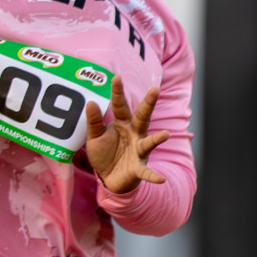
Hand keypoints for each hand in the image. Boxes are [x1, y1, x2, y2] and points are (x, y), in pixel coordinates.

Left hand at [84, 75, 169, 194]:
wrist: (109, 177)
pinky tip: (161, 178)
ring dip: (157, 139)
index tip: (116, 77)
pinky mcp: (138, 168)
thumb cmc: (104, 153)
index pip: (119, 105)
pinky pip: (147, 172)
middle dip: (148, 104)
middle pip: (142, 116)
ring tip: (165, 135)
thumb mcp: (94, 137)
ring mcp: (138, 150)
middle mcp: (134, 134)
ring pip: (149, 142)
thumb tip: (91, 101)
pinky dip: (153, 175)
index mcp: (121, 124)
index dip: (117, 92)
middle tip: (155, 89)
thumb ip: (93, 122)